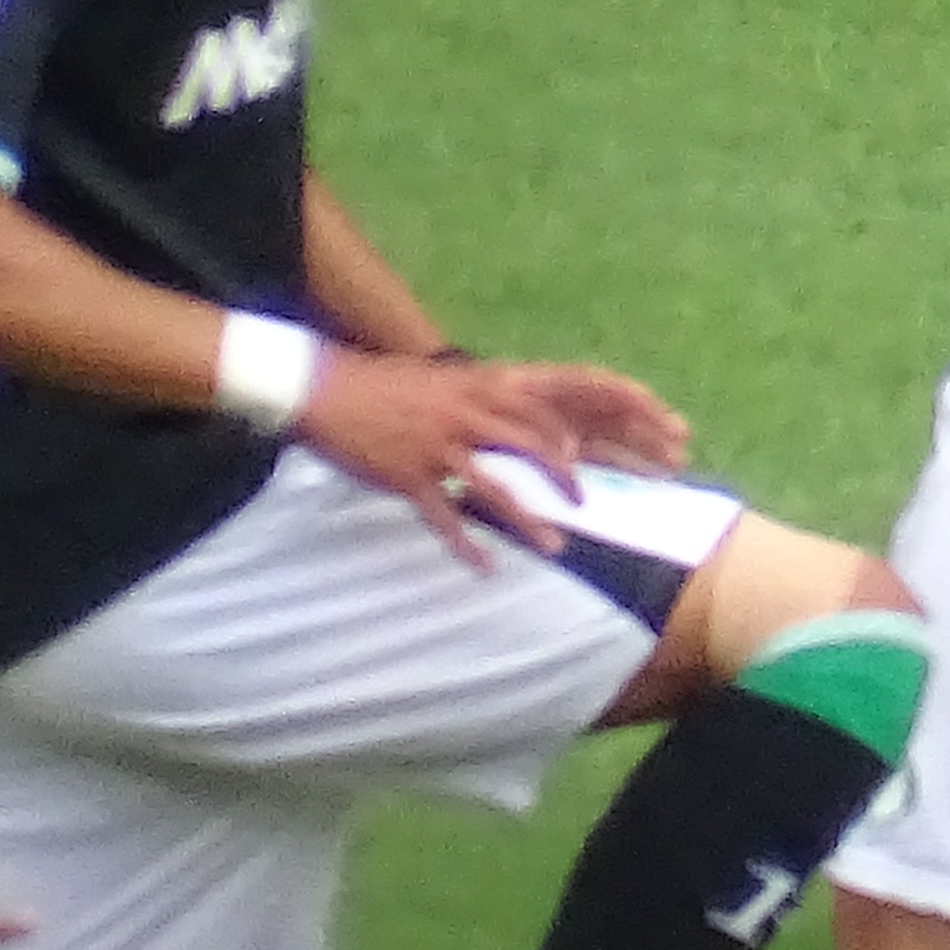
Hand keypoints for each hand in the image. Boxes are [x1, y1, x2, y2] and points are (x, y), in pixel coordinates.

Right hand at [298, 349, 693, 564]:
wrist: (327, 388)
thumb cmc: (394, 387)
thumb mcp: (453, 382)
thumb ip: (495, 399)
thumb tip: (534, 420)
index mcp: (487, 385)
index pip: (556, 403)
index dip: (596, 426)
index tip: (622, 454)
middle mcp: (471, 411)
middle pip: (538, 445)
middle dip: (571, 479)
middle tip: (592, 507)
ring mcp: (441, 444)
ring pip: (497, 487)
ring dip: (529, 520)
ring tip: (556, 547)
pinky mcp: (410, 475)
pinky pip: (446, 516)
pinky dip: (468, 544)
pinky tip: (486, 567)